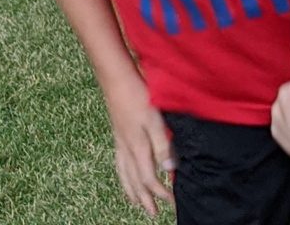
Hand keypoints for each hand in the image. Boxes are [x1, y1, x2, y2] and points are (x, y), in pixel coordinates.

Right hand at [104, 84, 173, 216]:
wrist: (116, 79)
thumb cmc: (138, 95)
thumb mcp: (155, 120)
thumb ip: (163, 146)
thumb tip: (169, 170)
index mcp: (138, 147)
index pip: (150, 179)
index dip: (162, 193)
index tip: (173, 202)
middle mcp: (127, 149)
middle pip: (135, 182)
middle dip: (145, 199)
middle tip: (153, 214)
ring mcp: (120, 143)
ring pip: (124, 175)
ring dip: (132, 191)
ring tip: (136, 203)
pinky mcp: (117, 136)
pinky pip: (118, 164)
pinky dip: (122, 176)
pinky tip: (124, 176)